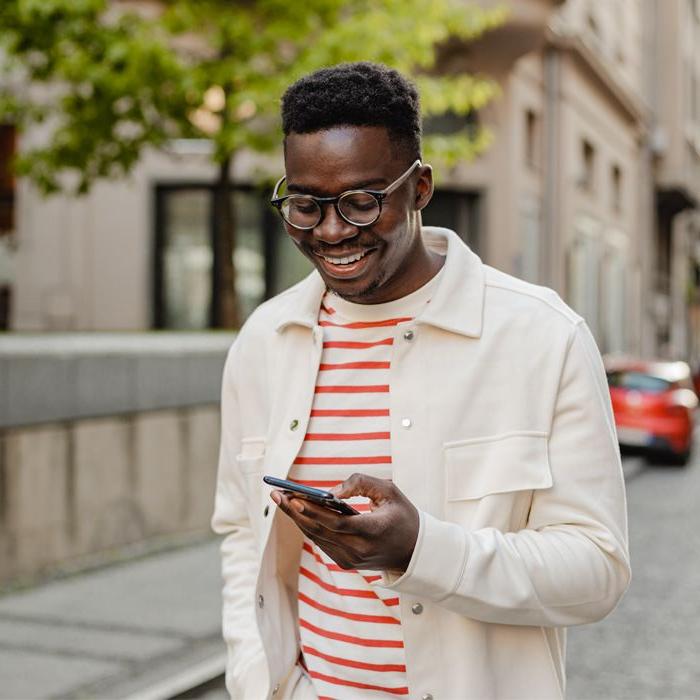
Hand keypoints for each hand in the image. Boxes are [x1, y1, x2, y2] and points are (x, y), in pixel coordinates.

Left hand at [270, 473, 418, 572]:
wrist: (415, 552)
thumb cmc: (402, 516)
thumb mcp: (389, 491)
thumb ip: (360, 484)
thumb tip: (330, 492)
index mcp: (374, 532)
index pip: (338, 523)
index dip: (314, 511)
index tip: (294, 497)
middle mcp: (360, 550)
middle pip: (320, 530)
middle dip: (295, 510)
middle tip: (276, 492)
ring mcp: (351, 560)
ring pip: (317, 537)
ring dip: (297, 517)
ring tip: (281, 498)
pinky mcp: (346, 563)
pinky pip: (322, 542)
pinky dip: (308, 525)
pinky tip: (296, 511)